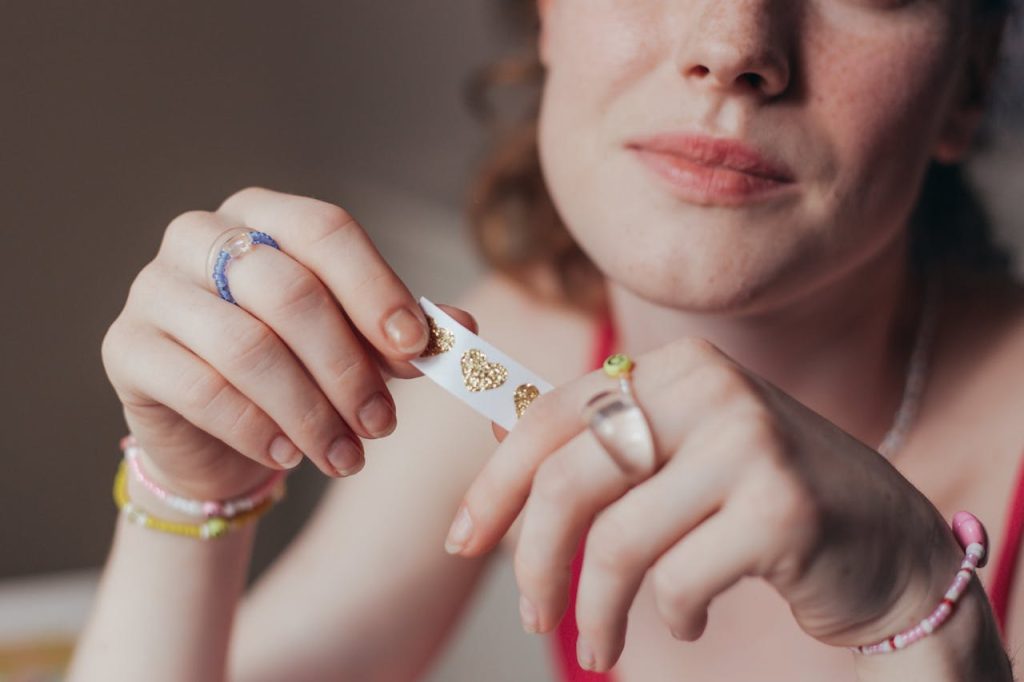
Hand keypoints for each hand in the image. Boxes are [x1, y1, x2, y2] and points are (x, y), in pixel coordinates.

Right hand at [101, 186, 475, 498]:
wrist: (220, 430)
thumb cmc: (299, 369)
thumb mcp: (360, 345)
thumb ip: (405, 330)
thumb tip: (461, 328)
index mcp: (264, 214)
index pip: (325, 230)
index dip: (377, 289)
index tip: (418, 349)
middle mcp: (201, 236)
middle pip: (289, 290)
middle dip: (347, 367)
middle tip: (382, 424)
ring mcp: (154, 288)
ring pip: (246, 346)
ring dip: (309, 411)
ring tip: (346, 455)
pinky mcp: (126, 349)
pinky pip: (199, 389)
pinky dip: (257, 429)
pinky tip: (290, 456)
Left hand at [449, 337, 961, 670]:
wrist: (887, 544)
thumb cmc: (760, 501)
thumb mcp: (677, 456)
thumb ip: (598, 446)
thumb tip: (493, 444)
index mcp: (674, 367)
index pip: (551, 418)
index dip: (494, 483)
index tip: (463, 538)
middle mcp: (711, 389)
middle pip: (571, 479)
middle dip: (533, 559)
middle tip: (532, 616)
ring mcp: (752, 443)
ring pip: (617, 541)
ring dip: (595, 611)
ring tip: (598, 645)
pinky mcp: (782, 509)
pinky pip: (678, 581)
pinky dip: (671, 616)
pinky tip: (689, 618)